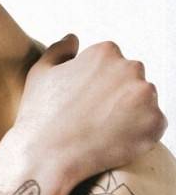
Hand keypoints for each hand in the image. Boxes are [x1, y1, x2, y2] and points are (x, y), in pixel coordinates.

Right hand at [13, 34, 166, 184]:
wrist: (46, 157)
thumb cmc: (39, 116)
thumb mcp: (40, 73)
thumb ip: (59, 50)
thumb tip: (74, 38)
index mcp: (105, 52)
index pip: (112, 64)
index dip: (97, 86)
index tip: (83, 104)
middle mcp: (130, 67)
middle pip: (132, 80)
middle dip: (118, 97)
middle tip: (93, 120)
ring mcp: (145, 95)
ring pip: (144, 102)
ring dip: (130, 114)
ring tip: (102, 132)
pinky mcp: (155, 122)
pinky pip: (153, 126)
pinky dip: (139, 135)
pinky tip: (113, 143)